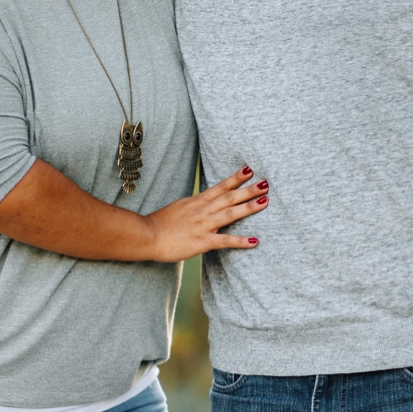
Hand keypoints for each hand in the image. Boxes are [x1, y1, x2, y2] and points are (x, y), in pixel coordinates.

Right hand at [145, 167, 267, 260]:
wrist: (146, 235)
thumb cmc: (158, 225)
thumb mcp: (177, 209)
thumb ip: (192, 207)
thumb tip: (200, 206)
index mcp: (196, 202)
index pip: (219, 187)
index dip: (235, 178)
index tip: (249, 170)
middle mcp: (202, 211)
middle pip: (229, 197)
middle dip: (248, 190)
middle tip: (266, 183)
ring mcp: (203, 225)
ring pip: (229, 214)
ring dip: (248, 207)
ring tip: (265, 201)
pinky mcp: (202, 241)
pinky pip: (224, 241)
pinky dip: (240, 241)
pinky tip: (255, 241)